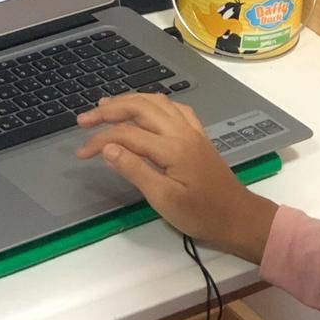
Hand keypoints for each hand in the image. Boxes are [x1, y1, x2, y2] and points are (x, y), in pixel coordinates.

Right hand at [75, 94, 277, 262]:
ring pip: (157, 102)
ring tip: (106, 106)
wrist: (238, 217)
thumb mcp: (163, 199)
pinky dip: (153, 104)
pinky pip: (174, 108)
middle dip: (110, 110)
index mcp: (172, 147)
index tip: (80, 154)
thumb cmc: (201, 214)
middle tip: (84, 119)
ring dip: (130, 101)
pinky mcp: (198, 135)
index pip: (126, 134)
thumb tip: (107, 148)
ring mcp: (192, 130)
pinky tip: (145, 109)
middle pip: (141, 107)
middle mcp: (182, 131)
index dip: (99, 140)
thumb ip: (135, 170)